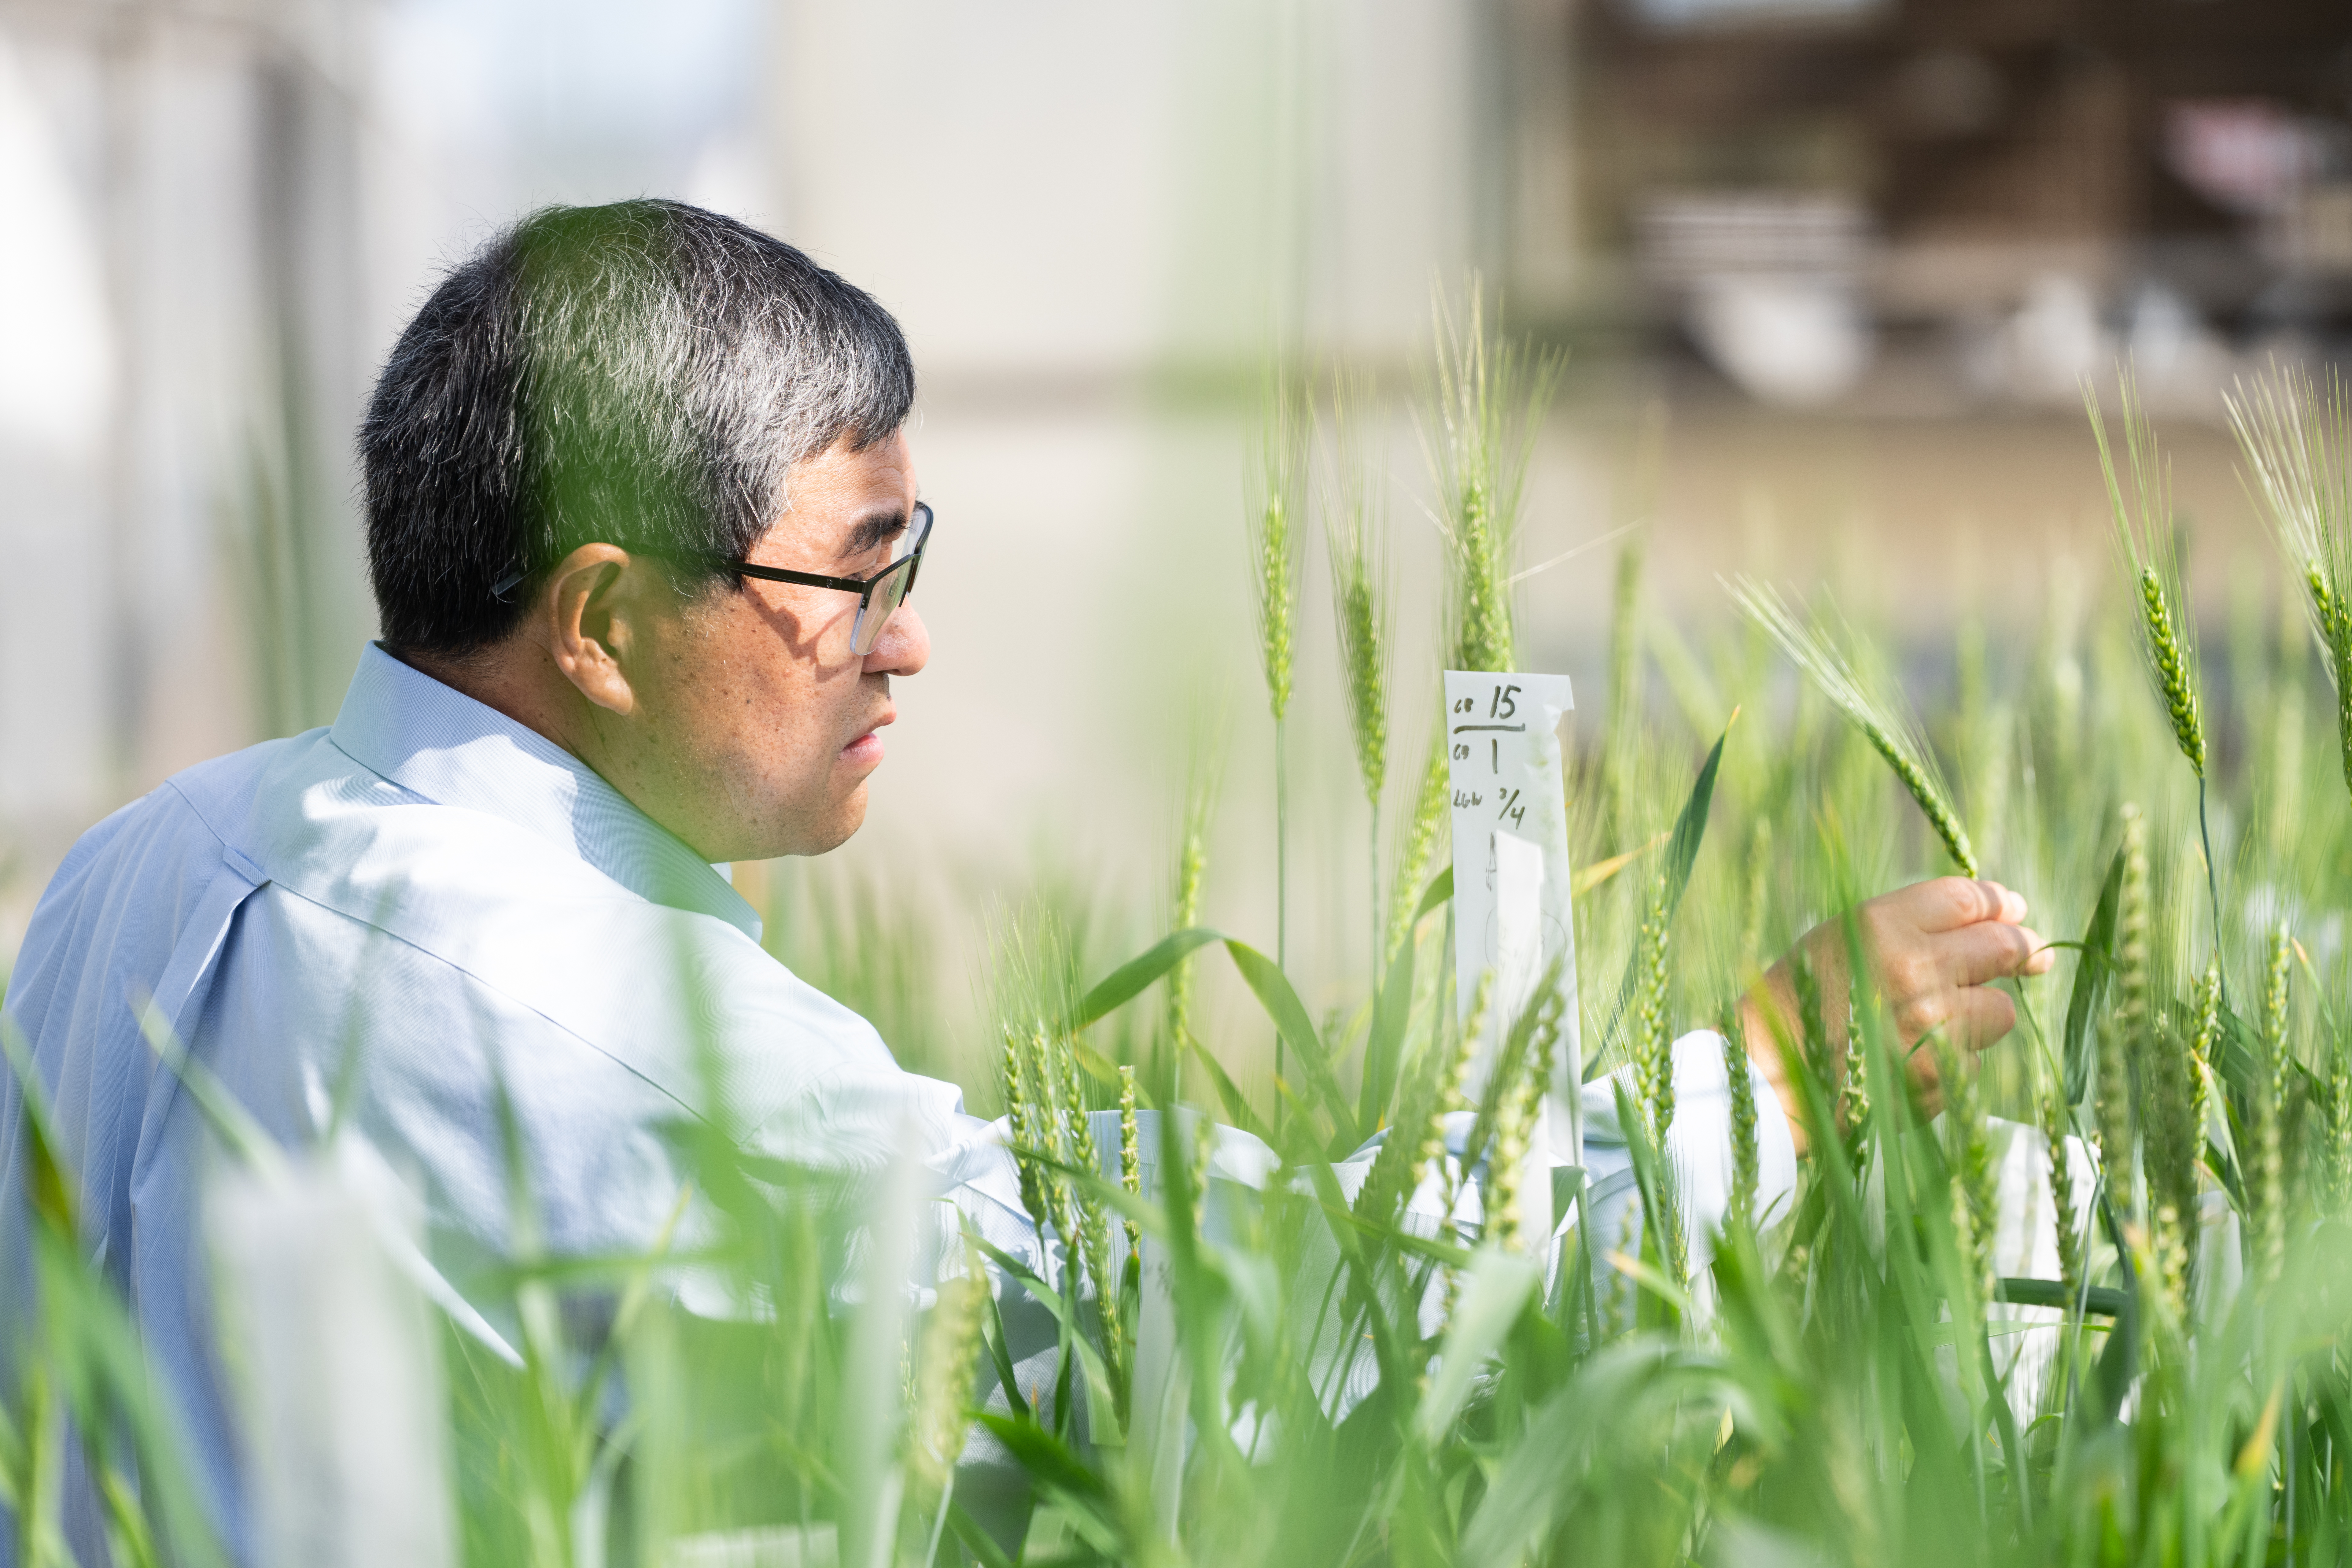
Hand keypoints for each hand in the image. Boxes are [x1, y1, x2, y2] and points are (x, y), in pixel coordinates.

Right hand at [1736, 878, 2052, 1152]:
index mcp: (1883, 926)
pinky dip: (1951, 1060)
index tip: (2014, 911)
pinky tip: (1911, 1059)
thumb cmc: (1803, 997)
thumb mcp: (1845, 936)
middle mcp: (1913, 971)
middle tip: (2029, 955)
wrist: (1766, 1073)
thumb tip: (2006, 916)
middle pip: (2002, 947)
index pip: (1969, 899)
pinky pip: (1972, 1062)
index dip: (2000, 903)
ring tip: (1937, 1020)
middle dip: (2022, 949)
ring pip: (1999, 1011)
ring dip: (1981, 1012)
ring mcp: (1929, 1027)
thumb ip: (1914, 923)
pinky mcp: (1936, 1077)